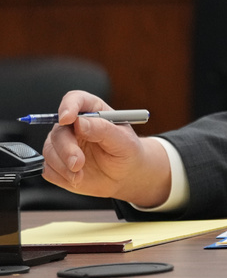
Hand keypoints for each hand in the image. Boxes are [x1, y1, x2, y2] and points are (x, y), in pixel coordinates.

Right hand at [41, 90, 171, 207]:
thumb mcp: (124, 141)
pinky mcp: (57, 163)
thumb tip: (79, 122)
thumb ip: (103, 129)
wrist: (125, 175)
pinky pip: (48, 168)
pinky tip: (77, 178)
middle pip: (59, 130)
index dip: (68, 106)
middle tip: (78, 163)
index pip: (75, 99)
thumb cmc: (127, 152)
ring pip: (50, 150)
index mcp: (93, 111)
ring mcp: (64, 144)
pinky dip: (61, 176)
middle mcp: (74, 125)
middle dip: (66, 148)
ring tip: (81, 174)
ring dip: (63, 166)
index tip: (67, 119)